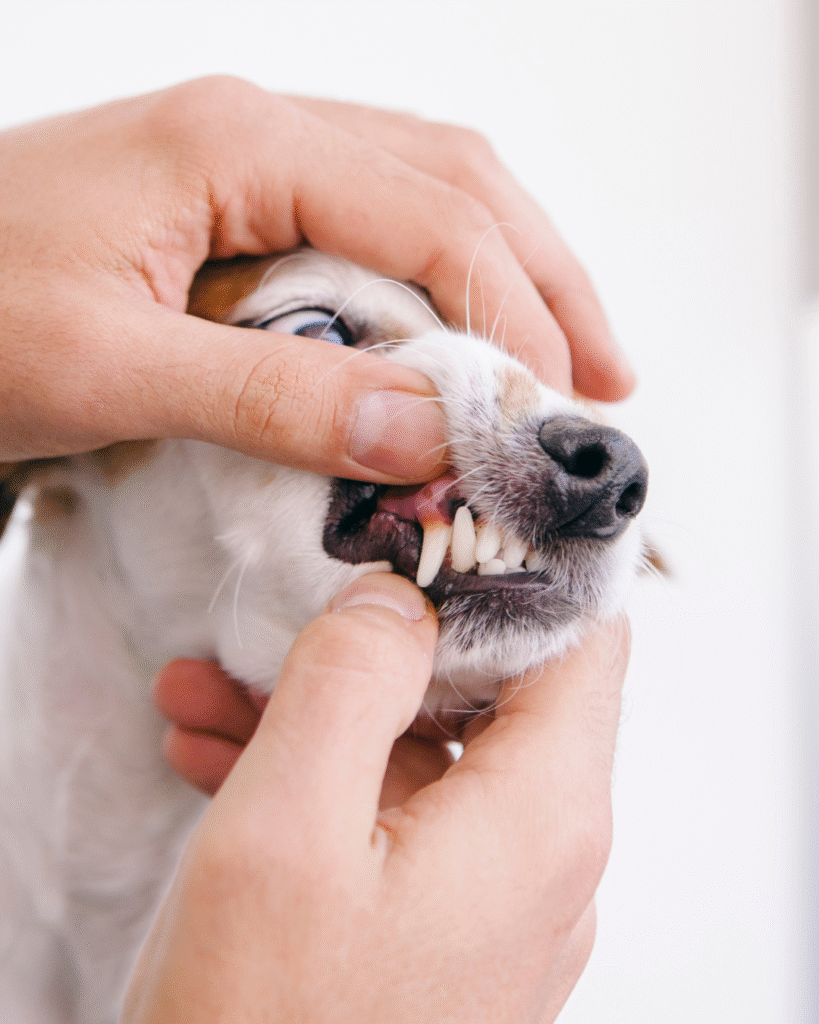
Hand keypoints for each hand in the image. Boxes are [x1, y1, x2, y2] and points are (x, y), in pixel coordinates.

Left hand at [0, 76, 631, 484]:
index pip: (433, 215)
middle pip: (457, 183)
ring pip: (424, 194)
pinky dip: (436, 285)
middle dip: (546, 279)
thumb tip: (427, 431)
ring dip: (508, 273)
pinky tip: (459, 335)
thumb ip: (274, 395)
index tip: (551, 407)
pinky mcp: (235, 211)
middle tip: (606, 375)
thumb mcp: (112, 366)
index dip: (514, 314)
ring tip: (563, 356)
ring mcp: (250, 163)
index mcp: (240, 142)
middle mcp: (261, 131)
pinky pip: (368, 230)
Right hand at [128, 573, 628, 1022]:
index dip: (517, 568)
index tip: (435, 528)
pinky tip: (225, 758)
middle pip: (491, 690)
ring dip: (325, 712)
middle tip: (292, 615)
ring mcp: (494, 897)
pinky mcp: (443, 927)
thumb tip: (398, 595)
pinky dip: (323, 778)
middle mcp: (543, 854)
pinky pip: (396, 816)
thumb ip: (351, 678)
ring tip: (215, 691)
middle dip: (379, 643)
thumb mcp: (287, 830)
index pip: (582, 639)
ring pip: (425, 751)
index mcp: (541, 815)